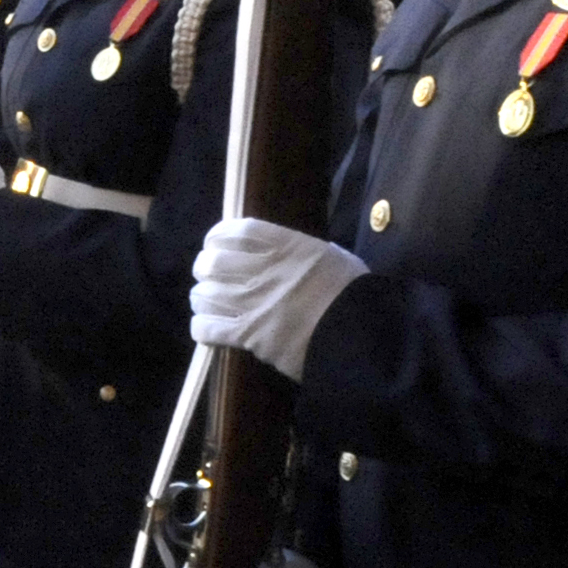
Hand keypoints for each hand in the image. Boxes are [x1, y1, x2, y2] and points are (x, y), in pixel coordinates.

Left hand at [192, 218, 365, 379]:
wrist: (364, 335)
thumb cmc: (354, 295)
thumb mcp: (331, 258)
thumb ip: (299, 251)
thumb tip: (274, 251)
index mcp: (288, 247)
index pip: (236, 231)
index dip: (218, 236)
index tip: (215, 244)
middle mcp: (264, 270)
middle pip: (212, 262)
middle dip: (206, 269)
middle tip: (212, 277)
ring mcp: (254, 303)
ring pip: (204, 295)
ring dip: (202, 299)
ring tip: (210, 303)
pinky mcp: (249, 335)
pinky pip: (207, 327)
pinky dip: (202, 327)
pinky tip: (209, 329)